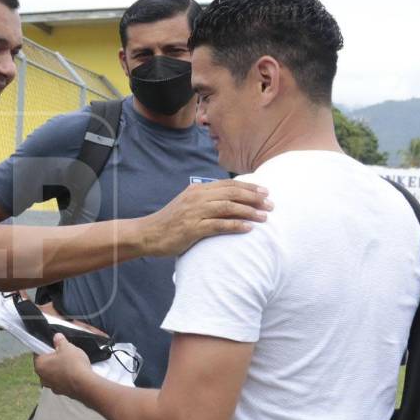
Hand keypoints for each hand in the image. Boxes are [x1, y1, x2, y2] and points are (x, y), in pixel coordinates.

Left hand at [33, 333, 93, 397]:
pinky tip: (75, 372)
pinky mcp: (62, 392)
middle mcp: (42, 377)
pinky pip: (62, 381)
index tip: (54, 345)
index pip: (38, 353)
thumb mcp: (67, 347)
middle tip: (64, 353)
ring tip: (72, 363)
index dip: (46, 347)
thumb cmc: (73, 365)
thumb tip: (57, 337)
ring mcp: (52, 386)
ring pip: (54, 373)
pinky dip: (67, 377)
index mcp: (39, 365)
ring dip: (61, 368)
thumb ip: (60, 341)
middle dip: (54, 358)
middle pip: (46, 364)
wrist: (86, 385)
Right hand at [140, 180, 271, 256]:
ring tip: (265, 217)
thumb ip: (205, 200)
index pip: (228, 185)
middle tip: (271, 204)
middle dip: (254, 198)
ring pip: (228, 208)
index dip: (249, 187)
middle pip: (231, 193)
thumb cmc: (170, 222)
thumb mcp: (187, 205)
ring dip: (249, 212)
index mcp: (197, 190)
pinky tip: (248, 228)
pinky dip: (236, 226)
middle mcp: (197, 198)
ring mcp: (194, 213)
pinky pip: (219, 225)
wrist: (148, 234)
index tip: (265, 191)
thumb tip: (229, 201)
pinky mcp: (192, 229)